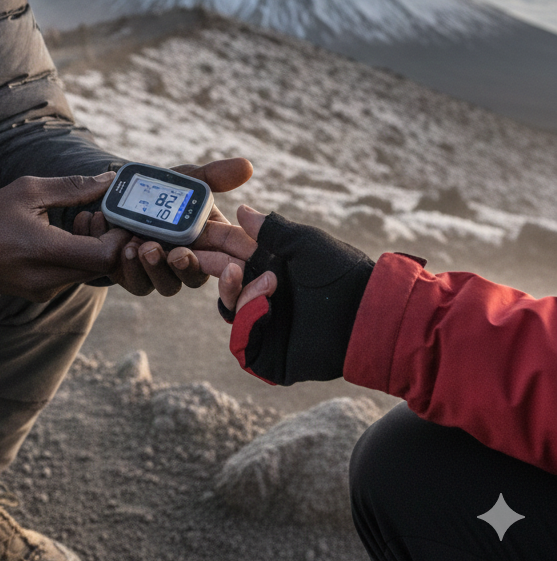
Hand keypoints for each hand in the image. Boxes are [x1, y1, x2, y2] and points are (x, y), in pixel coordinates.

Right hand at [0, 172, 124, 301]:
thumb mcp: (28, 191)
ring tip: (78, 221)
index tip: (115, 214)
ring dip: (94, 247)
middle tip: (97, 215)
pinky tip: (65, 236)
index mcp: (45, 251)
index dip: (120, 237)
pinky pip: (74, 276)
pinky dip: (79, 257)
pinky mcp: (42, 293)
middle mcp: (49, 278)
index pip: (105, 256)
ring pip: (90, 272)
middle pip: (103, 266)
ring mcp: (46, 289)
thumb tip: (109, 181)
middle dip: (109, 240)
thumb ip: (72, 187)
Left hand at [76, 157, 254, 296]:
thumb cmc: (161, 189)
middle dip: (188, 268)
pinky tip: (124, 247)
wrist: (120, 195)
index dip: (238, 261)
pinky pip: (138, 282)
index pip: (231, 256)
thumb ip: (213, 176)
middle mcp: (189, 260)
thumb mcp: (185, 179)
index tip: (238, 259)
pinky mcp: (137, 276)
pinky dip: (131, 267)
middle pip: (198, 277)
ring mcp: (163, 271)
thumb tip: (247, 166)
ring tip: (143, 246)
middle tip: (177, 253)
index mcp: (209, 239)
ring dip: (156, 268)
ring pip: (167, 284)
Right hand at [210, 205, 375, 385]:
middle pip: (222, 279)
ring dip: (236, 291)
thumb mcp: (303, 242)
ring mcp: (265, 322)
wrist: (365, 314)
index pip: (231, 250)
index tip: (194, 230)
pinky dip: (249, 318)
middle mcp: (264, 292)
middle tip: (198, 255)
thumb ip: (270, 229)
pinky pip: (241, 337)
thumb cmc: (341, 273)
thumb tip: (240, 209)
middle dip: (210, 265)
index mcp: (271, 265)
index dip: (213, 241)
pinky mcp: (267, 351)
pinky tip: (266, 305)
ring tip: (267, 283)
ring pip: (228, 307)